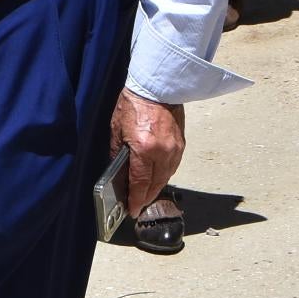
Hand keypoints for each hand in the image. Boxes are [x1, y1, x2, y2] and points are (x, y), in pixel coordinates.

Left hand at [112, 91, 185, 212]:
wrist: (157, 87)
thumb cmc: (133, 104)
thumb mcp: (117, 129)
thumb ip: (117, 152)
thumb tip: (118, 171)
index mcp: (144, 149)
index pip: (140, 183)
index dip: (136, 199)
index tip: (132, 210)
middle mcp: (162, 153)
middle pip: (156, 184)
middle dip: (146, 197)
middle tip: (137, 204)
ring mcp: (175, 149)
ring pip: (166, 177)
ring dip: (156, 187)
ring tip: (145, 193)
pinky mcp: (181, 144)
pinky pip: (173, 167)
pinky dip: (164, 175)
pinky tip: (156, 176)